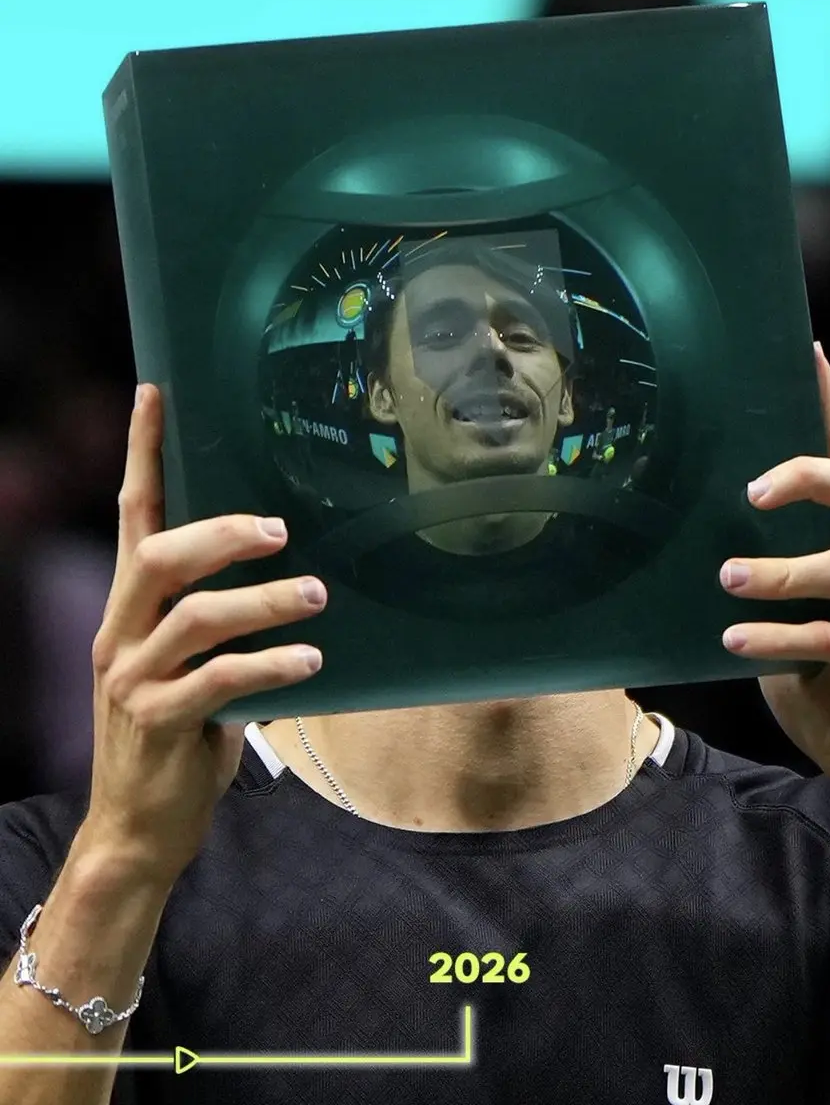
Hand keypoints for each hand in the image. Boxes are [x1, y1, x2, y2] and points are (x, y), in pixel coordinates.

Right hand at [79, 385, 326, 886]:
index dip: (142, 452)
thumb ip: (220, 621)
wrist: (138, 829)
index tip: (156, 393)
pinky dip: (267, 665)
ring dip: (262, 601)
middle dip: (221, 532)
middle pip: (156, 553)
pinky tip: (309, 662)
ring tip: (316, 595)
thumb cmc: (179, 737)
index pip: (132, 514)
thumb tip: (294, 569)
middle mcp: (120, 634)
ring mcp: (131, 679)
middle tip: (281, 529)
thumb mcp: (192, 666)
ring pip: (192, 617)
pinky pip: (215, 681)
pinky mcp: (154, 724)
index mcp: (130, 609)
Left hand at [718, 344, 829, 867]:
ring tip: (727, 581)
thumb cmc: (826, 695)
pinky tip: (734, 642)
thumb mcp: (779, 631)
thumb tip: (691, 555)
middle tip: (752, 492)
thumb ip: (755, 592)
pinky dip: (779, 637)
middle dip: (811, 475)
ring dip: (782, 569)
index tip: (807, 356)